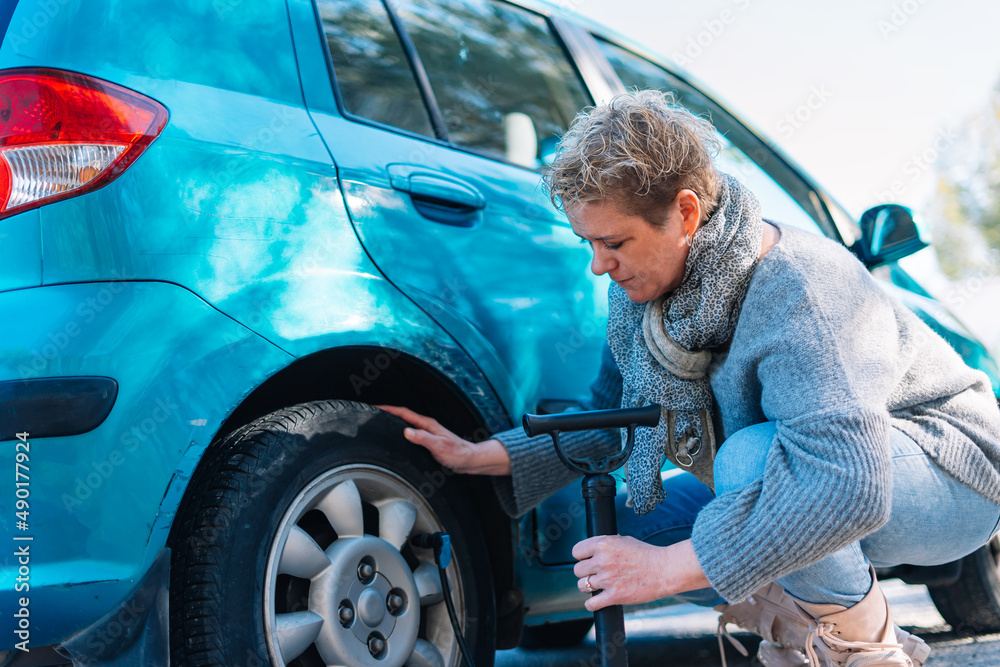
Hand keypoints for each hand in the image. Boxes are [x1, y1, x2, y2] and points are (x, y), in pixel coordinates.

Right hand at [376, 405, 511, 475]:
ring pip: (405, 425)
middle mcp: (426, 426)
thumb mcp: (439, 447)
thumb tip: (406, 431)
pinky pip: (410, 434)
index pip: (404, 413)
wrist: (469, 460)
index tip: (374, 407)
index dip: (388, 409)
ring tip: (378, 424)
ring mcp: (427, 433)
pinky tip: (395, 439)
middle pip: (402, 416)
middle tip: (371, 414)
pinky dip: (399, 432)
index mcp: (427, 424)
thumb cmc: (457, 454)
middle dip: (386, 413)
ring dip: (392, 422)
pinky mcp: (427, 441)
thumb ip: (424, 438)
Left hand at [572, 537, 708, 610]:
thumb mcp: (624, 540)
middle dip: (585, 572)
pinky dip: (592, 604)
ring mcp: (608, 579)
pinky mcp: (615, 596)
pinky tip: (597, 601)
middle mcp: (603, 560)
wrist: (665, 570)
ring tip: (597, 586)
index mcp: (604, 544)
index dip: (582, 557)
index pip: (576, 551)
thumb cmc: (647, 554)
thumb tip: (593, 549)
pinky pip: (592, 603)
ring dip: (588, 587)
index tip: (587, 560)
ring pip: (582, 586)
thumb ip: (607, 544)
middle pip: (577, 570)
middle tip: (595, 574)